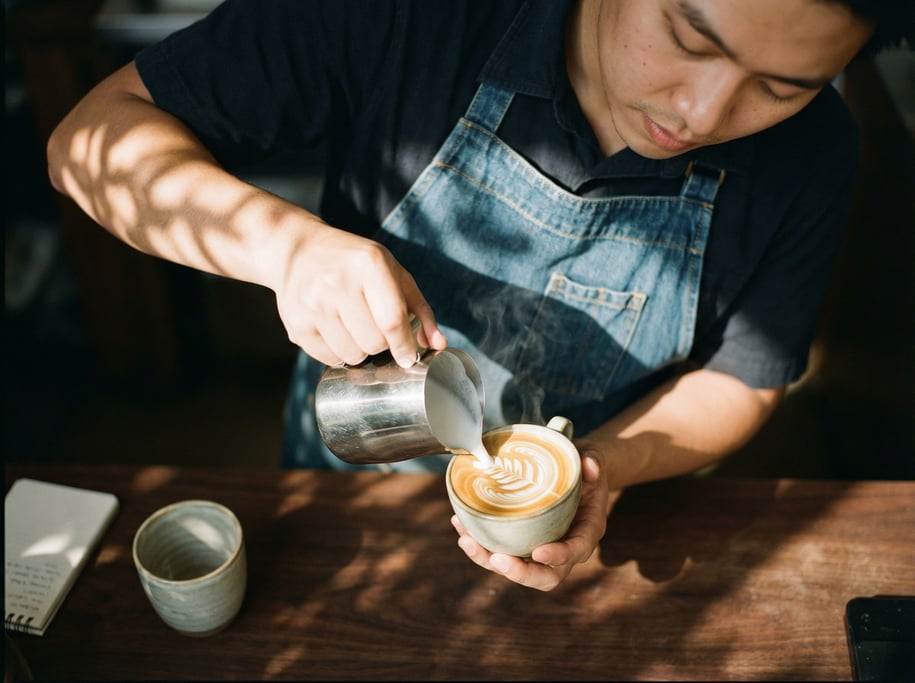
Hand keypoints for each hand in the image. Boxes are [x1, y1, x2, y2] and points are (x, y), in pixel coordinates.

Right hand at [272, 222, 446, 366]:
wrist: (297, 249)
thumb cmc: (354, 263)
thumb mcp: (392, 272)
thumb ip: (419, 309)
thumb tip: (439, 344)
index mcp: (369, 264)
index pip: (392, 320)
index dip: (405, 346)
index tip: (409, 357)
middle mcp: (338, 282)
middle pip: (374, 343)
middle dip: (381, 344)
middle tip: (374, 328)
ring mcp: (313, 303)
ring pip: (352, 355)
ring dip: (359, 350)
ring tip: (353, 328)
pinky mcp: (296, 322)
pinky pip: (328, 358)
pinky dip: (337, 353)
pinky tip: (334, 331)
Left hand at [452, 449, 610, 590]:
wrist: (575, 473)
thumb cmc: (583, 467)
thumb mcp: (593, 459)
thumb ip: (593, 461)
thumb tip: (589, 465)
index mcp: (586, 531)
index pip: (576, 552)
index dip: (559, 556)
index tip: (539, 552)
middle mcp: (565, 547)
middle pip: (546, 576)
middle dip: (520, 573)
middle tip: (497, 559)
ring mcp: (542, 548)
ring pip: (517, 568)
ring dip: (488, 559)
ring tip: (466, 540)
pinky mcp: (523, 542)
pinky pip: (502, 551)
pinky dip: (481, 544)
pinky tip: (462, 528)